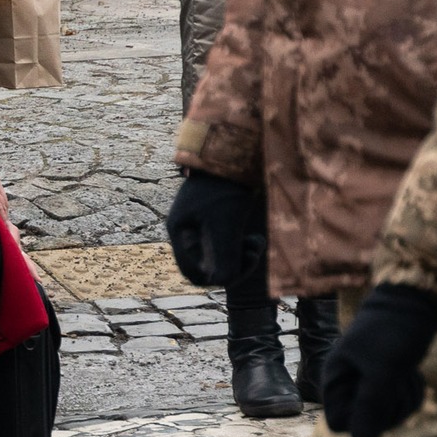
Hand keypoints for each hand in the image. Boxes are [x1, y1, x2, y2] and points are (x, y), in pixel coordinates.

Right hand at [0, 161, 9, 218]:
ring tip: (4, 222)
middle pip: (3, 197)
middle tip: (3, 217)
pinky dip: (1, 215)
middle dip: (4, 208)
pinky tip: (1, 221)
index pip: (0, 191)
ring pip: (2, 203)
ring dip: (4, 213)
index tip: (0, 208)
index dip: (1, 200)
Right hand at [165, 170, 262, 286]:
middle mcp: (187, 230)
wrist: (233, 153)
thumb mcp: (226, 224)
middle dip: (233, 266)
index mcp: (180, 232)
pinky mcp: (215, 218)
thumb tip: (223, 282)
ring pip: (219, 256)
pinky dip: (241, 245)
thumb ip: (224, 255)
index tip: (240, 269)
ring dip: (240, 257)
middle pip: (208, 266)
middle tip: (253, 253)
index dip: (217, 279)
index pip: (194, 273)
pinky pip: (227, 244)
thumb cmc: (225, 188)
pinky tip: (255, 238)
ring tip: (257, 244)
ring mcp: (200, 224)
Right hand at [323, 285, 436, 436]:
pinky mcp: (387, 382)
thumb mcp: (385, 368)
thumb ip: (372, 404)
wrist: (414, 305)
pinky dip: (411, 393)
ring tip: (406, 372)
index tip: (379, 396)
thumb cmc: (392, 333)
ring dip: (404, 398)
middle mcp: (348, 385)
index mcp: (334, 379)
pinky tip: (412, 374)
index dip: (363, 418)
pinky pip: (400, 404)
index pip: (340, 424)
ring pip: (387, 416)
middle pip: (367, 423)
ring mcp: (369, 384)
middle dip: (390, 407)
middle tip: (398, 379)